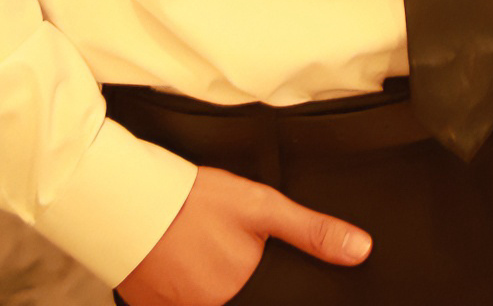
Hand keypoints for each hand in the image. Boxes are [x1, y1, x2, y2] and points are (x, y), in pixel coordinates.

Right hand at [117, 164, 371, 305]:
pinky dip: (179, 290)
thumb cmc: (197, 200)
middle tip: (217, 249)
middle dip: (234, 281)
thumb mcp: (262, 207)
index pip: (267, 299)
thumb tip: (359, 250)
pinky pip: (173, 305)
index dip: (259, 283)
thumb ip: (311, 233)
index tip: (243, 263)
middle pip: (234, 298)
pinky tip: (178, 265)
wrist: (132, 197)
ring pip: (205, 302)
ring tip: (199, 254)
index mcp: (238, 296)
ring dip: (206, 285)